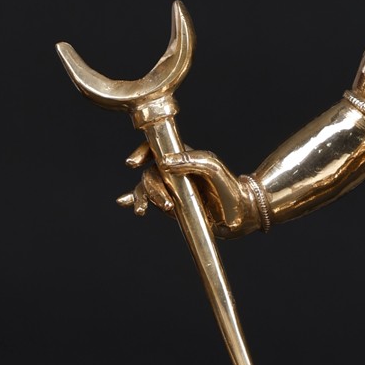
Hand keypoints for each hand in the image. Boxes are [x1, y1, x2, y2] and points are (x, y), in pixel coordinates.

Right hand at [118, 143, 263, 235]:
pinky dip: (135, 200)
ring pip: (147, 187)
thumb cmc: (229, 187)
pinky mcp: (172, 205)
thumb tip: (164, 162)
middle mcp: (174, 171)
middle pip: (150, 173)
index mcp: (182, 157)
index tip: (133, 163)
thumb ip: (192, 160)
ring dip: (143, 197)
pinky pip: (150, 201)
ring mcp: (172, 188)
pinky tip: (124, 202)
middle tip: (168, 204)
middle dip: (153, 189)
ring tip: (143, 211)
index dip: (142, 152)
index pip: (156, 148)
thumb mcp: (212, 168)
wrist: (240, 215)